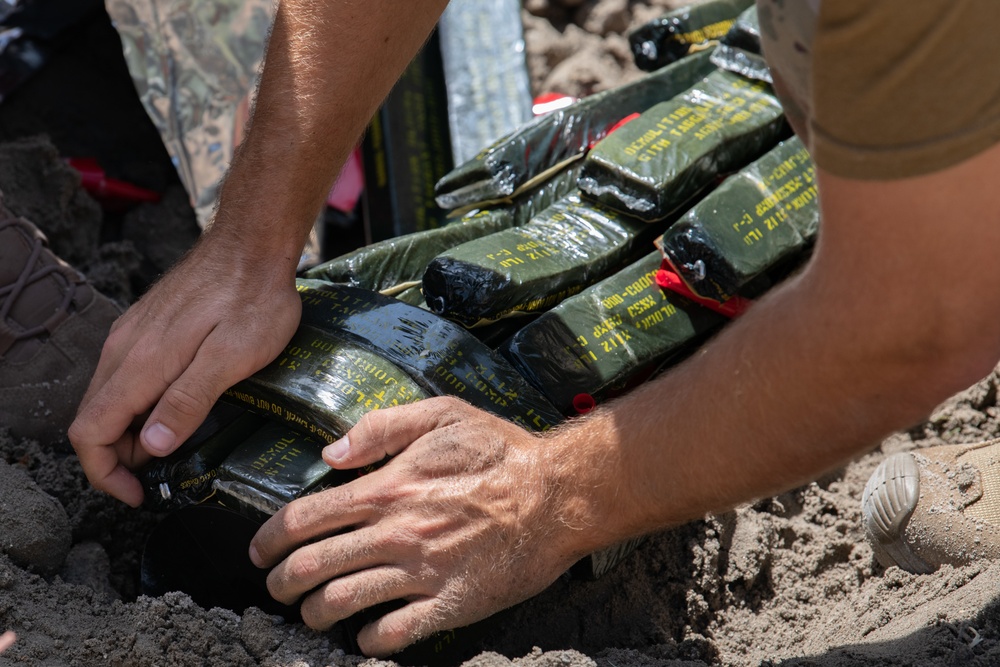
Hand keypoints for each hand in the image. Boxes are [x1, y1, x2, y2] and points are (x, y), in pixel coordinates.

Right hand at [69, 230, 301, 506]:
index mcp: (139, 364)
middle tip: (164, 476)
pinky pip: (126, 377)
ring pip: (109, 398)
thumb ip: (188, 400)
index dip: (106, 474)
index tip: (140, 494)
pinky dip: (140, 405)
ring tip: (177, 445)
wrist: (253, 242)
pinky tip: (178, 407)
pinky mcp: (147, 326)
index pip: (90, 432)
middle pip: (94, 420)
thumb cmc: (252, 299)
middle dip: (119, 458)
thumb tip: (151, 446)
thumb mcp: (232, 357)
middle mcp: (124, 349)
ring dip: (131, 432)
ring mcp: (133, 335)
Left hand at [249, 397, 599, 656]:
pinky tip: (366, 635)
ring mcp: (420, 572)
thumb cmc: (502, 452)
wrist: (559, 495)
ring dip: (314, 614)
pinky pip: (393, 634)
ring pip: (341, 604)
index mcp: (386, 488)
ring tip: (312, 615)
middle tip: (277, 588)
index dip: (269, 539)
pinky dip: (369, 640)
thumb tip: (330, 453)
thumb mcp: (442, 414)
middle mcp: (394, 533)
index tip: (259, 551)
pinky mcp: (450, 604)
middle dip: (281, 582)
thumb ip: (380, 427)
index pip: (304, 518)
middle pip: (311, 566)